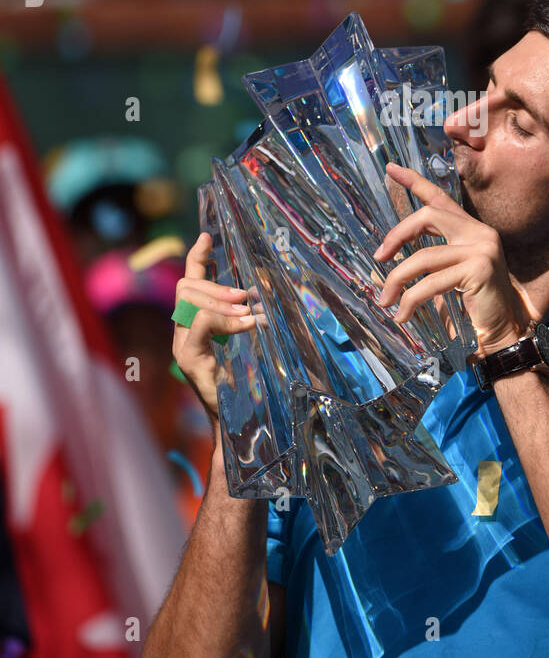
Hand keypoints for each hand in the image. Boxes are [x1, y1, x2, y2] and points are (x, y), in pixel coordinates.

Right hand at [172, 233, 255, 420]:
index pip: (189, 282)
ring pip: (190, 300)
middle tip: (246, 297)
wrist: (240, 421)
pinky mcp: (189, 359)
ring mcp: (182, 345)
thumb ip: (245, 316)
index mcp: (194, 324)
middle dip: (216, 284)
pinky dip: (226, 319)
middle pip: (186, 286)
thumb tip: (258, 290)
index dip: (197, 257)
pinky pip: (200, 322)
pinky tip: (248, 326)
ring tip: (250, 313)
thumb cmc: (247, 382)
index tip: (207, 236)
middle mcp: (182, 332)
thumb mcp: (247, 340)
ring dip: (223, 301)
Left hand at [373, 162, 529, 355]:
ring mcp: (482, 248)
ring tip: (385, 300)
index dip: (414, 182)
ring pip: (423, 256)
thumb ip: (427, 260)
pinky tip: (402, 314)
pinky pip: (431, 282)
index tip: (391, 168)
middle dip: (397, 236)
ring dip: (397, 279)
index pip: (440, 199)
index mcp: (472, 230)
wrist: (501, 334)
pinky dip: (411, 299)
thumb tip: (386, 255)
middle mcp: (480, 232)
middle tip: (378, 258)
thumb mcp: (446, 277)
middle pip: (427, 216)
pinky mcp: (479, 268)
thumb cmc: (470, 308)